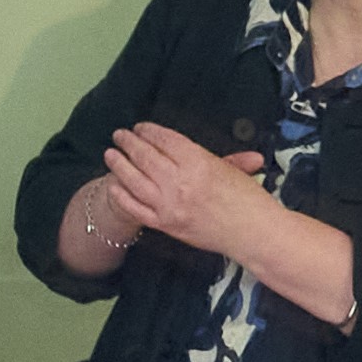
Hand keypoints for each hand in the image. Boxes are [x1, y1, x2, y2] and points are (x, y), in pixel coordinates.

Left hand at [97, 119, 267, 255]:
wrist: (251, 234)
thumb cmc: (248, 201)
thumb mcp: (234, 169)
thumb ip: (220, 155)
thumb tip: (213, 140)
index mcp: (198, 162)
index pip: (165, 140)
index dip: (148, 131)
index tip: (139, 127)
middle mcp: (180, 182)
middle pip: (145, 157)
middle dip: (129, 143)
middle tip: (119, 135)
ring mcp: (170, 205)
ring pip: (134, 180)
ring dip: (119, 165)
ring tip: (110, 154)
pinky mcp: (165, 224)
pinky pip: (136, 208)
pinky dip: (122, 196)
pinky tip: (114, 186)